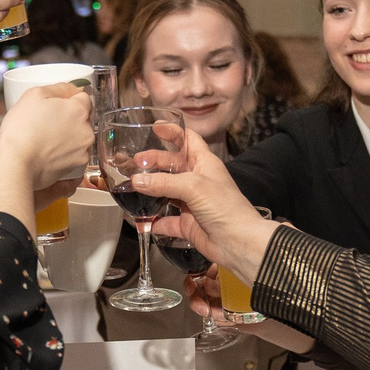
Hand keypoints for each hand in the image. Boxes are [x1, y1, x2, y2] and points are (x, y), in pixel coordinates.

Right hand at [5, 85, 97, 189]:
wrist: (17, 165)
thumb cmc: (22, 131)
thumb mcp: (34, 95)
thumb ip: (58, 88)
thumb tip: (72, 88)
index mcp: (78, 110)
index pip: (83, 97)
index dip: (68, 99)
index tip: (55, 105)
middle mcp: (87, 130)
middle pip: (82, 117)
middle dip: (68, 117)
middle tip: (46, 122)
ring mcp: (84, 149)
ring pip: (79, 135)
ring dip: (68, 134)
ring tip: (46, 138)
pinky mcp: (78, 165)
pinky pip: (74, 152)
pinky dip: (65, 150)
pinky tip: (49, 151)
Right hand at [128, 138, 277, 281]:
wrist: (238, 242)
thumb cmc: (226, 208)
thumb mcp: (193, 186)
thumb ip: (163, 182)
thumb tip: (137, 181)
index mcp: (204, 163)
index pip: (188, 140)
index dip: (173, 132)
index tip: (156, 127)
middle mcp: (197, 181)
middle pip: (171, 165)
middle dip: (153, 162)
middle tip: (134, 163)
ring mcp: (192, 203)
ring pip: (166, 192)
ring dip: (150, 190)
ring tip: (131, 187)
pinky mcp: (188, 224)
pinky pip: (166, 222)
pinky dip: (154, 222)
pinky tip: (142, 221)